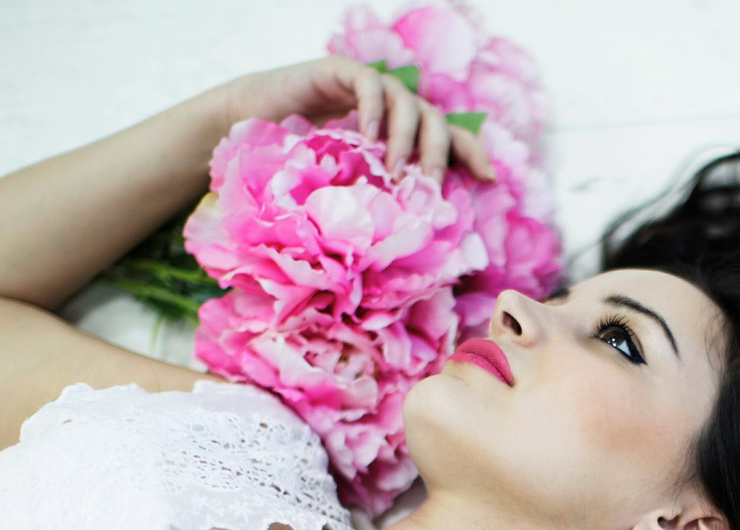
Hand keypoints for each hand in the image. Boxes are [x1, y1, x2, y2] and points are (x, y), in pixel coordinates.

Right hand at [216, 56, 495, 180]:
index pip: (447, 136)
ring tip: (397, 171)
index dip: (470, 153)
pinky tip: (368, 135)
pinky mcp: (339, 71)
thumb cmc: (298, 164)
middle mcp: (390, 106)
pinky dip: (373, 108)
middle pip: (434, 118)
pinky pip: (368, 83)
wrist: (249, 126)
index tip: (489, 179)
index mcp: (400, 130)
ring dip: (407, 138)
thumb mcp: (345, 187)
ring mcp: (367, 86)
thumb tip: (405, 247)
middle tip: (430, 184)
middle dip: (439, 152)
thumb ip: (375, 200)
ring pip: (406, 101)